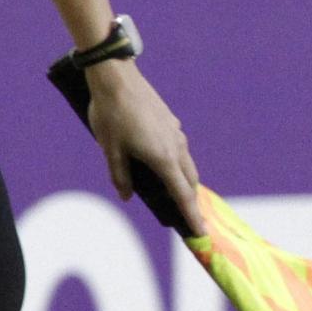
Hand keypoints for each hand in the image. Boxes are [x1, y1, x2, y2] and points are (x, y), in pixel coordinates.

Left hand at [86, 60, 205, 235]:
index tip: (201, 233)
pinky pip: (179, 148)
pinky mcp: (170, 121)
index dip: (191, 216)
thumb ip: (120, 176)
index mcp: (163, 158)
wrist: (116, 77)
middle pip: (189, 182)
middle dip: (189, 201)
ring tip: (173, 194)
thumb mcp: (111, 150)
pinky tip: (161, 164)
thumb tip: (127, 196)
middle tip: (185, 218)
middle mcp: (176, 146)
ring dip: (183, 181)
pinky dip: (176, 163)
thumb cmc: (110, 115)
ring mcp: (175, 132)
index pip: (182, 195)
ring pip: (186, 164)